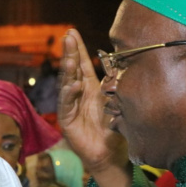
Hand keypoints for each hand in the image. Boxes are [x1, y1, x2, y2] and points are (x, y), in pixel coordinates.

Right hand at [57, 30, 127, 174]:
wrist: (111, 154)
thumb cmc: (115, 129)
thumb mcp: (118, 102)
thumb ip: (114, 84)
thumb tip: (119, 63)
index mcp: (90, 88)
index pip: (82, 64)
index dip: (78, 49)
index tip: (72, 32)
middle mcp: (78, 95)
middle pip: (72, 71)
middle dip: (69, 53)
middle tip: (67, 37)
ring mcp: (70, 108)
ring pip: (66, 85)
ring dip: (67, 71)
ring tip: (69, 58)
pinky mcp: (67, 122)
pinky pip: (67, 106)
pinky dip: (70, 95)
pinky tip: (74, 85)